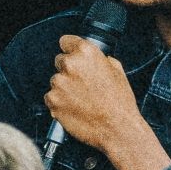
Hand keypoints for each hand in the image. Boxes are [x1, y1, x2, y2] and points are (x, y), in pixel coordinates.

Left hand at [46, 36, 170, 169]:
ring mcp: (59, 83)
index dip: (70, 49)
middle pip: (59, 61)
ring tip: (81, 99)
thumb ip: (100, 59)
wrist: (117, 128)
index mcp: (86, 52)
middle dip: (68, 71)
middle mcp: (70, 64)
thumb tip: (93, 58)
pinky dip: (59, 103)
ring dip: (64, 88)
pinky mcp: (52, 100)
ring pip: (55, 81)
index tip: (72, 55)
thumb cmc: (119, 101)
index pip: (65, 41)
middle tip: (82, 84)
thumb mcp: (117, 70)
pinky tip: (74, 108)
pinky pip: (51, 98)